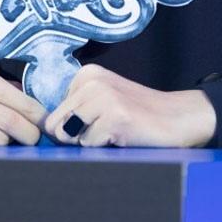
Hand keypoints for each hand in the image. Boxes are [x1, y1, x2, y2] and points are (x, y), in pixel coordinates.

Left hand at [44, 65, 216, 148]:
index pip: (51, 116)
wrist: (177, 118)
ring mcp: (104, 96)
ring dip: (91, 142)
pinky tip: (124, 135)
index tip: (98, 121)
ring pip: (70, 137)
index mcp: (86, 74)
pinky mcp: (115, 115)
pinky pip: (89, 145)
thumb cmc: (136, 116)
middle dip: (75, 137)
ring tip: (114, 131)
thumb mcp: (101, 103)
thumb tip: (44, 131)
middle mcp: (91, 80)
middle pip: (56, 126)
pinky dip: (104, 147)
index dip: (71, 128)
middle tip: (104, 130)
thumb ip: (73, 112)